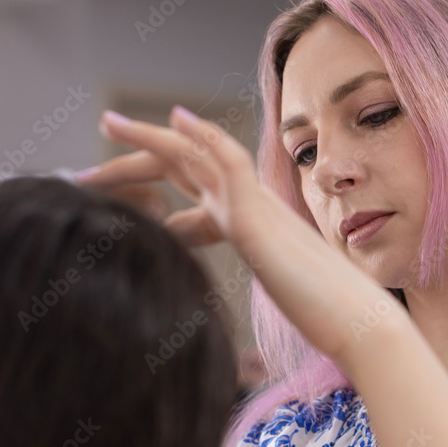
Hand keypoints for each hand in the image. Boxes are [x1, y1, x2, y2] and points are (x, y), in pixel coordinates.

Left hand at [79, 107, 408, 365]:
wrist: (357, 325)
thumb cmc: (321, 322)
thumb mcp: (267, 306)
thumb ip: (241, 298)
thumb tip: (216, 318)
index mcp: (249, 231)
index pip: (193, 204)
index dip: (151, 200)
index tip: (120, 204)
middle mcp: (250, 210)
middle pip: (185, 171)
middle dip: (136, 159)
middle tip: (90, 165)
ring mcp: (254, 208)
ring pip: (196, 156)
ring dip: (148, 138)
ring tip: (108, 123)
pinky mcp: (258, 217)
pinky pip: (230, 161)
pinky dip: (203, 136)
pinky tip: (174, 121)